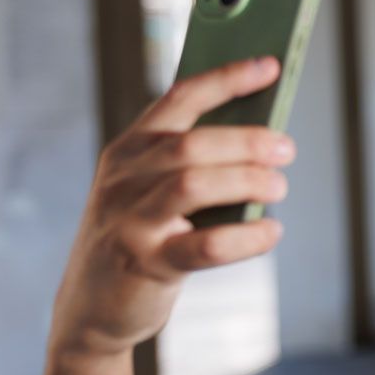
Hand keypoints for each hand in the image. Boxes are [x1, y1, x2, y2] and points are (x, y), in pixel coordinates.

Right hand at [47, 57, 294, 359]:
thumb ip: (189, 166)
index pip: (178, 99)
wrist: (88, 308)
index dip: (225, 79)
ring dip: (246, 180)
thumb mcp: (148, 193)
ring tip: (279, 186)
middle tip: (286, 149)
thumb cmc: (136, 239)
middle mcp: (123, 179)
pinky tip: (271, 231)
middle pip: (191, 143)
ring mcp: (129, 221)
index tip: (268, 66)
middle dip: (247, 141)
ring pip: (193, 184)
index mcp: (128, 151)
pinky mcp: (144, 264)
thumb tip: (262, 142)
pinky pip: (205, 245)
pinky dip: (246, 237)